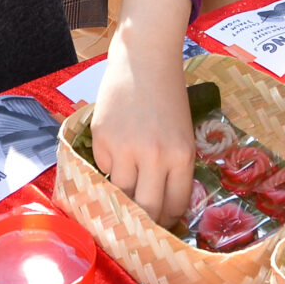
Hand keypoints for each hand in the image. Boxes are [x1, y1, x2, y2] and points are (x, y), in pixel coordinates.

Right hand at [89, 0, 196, 226]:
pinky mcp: (101, 139)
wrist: (145, 59)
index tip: (160, 224)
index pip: (174, 206)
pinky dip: (107, 166)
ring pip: (119, 194)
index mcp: (182, 157)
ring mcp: (125, 149)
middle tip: (140, 222)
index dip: (166, 221)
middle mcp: (155, 157)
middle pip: (145, 210)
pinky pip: (103, 168)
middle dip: (143, 220)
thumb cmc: (169, 96)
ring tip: (124, 188)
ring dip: (121, 194)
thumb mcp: (183, 135)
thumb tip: (161, 206)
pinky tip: (114, 149)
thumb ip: (174, 168)